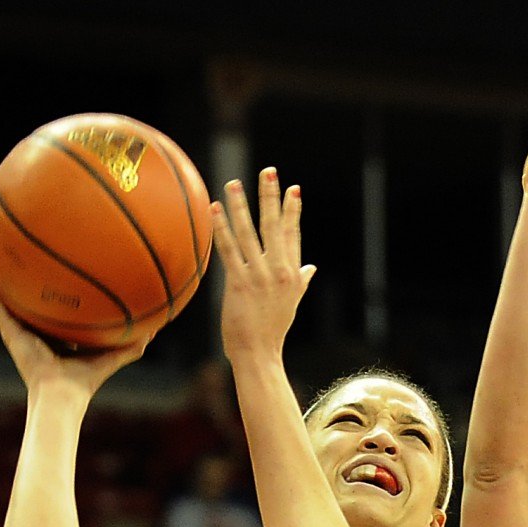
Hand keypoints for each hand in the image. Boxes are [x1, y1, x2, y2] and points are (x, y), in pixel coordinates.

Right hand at [0, 256, 148, 398]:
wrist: (63, 394)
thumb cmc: (86, 381)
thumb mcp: (114, 355)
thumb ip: (133, 344)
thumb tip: (157, 329)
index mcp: (55, 337)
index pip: (53, 312)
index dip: (53, 294)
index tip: (57, 272)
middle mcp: (34, 331)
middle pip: (26, 300)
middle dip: (24, 279)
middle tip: (24, 253)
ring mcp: (18, 330)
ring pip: (3, 296)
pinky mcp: (7, 330)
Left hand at [211, 170, 316, 360]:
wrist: (260, 354)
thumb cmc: (272, 331)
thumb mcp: (292, 303)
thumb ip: (301, 281)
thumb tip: (312, 267)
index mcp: (292, 274)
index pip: (294, 235)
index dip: (293, 211)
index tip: (292, 189)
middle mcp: (280, 272)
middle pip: (275, 227)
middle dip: (271, 197)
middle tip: (268, 171)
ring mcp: (260, 277)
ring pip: (250, 233)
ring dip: (241, 206)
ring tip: (233, 183)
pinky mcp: (240, 284)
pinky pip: (229, 250)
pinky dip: (222, 228)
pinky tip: (215, 210)